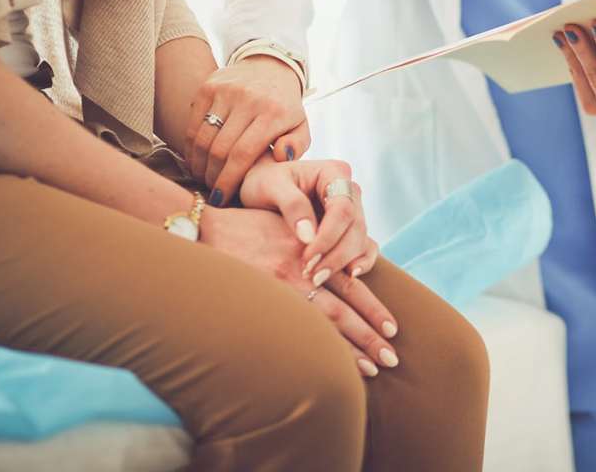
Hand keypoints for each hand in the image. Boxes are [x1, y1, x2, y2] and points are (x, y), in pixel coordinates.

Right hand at [184, 56, 310, 205]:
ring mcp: (226, 91)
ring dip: (199, 164)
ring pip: (203, 138)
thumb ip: (297, 146)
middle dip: (213, 177)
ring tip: (204, 177)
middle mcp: (248, 99)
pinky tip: (196, 159)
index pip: (243, 154)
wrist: (270, 67)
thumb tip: (281, 157)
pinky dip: (191, 146)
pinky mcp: (208, 86)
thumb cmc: (285, 107)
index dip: (228, 181)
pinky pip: (193, 123)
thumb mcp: (301, 126)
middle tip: (213, 191)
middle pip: (219, 149)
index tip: (221, 198)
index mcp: (274, 113)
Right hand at [201, 206, 397, 375]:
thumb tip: (336, 266)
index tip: (393, 328)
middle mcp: (301, 271)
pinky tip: (328, 367)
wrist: (203, 229)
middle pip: (345, 309)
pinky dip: (315, 347)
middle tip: (392, 357)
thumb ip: (311, 244)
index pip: (351, 284)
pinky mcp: (261, 300)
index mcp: (311, 251)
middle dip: (370, 334)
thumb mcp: (286, 226)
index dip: (373, 308)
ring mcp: (280, 288)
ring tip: (373, 368)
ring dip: (350, 348)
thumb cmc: (244, 227)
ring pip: (325, 323)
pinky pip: (294, 330)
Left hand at [239, 157, 378, 286]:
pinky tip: (349, 276)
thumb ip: (291, 205)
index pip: (343, 208)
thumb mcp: (269, 186)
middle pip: (356, 226)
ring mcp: (352, 211)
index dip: (329, 235)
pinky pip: (364, 247)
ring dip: (343, 262)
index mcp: (334, 173)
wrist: (259, 190)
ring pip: (361, 239)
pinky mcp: (349, 229)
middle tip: (312, 275)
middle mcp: (349, 191)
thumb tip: (308, 236)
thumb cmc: (263, 183)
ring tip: (317, 279)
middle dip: (336, 254)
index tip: (308, 257)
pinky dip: (361, 262)